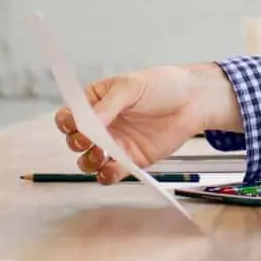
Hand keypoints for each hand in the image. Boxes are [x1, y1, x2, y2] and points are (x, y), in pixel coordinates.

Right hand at [53, 63, 241, 182]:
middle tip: (89, 140)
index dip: (67, 122)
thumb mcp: (131, 86)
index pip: (70, 115)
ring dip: (89, 162)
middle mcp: (102, 125)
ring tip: (101, 155)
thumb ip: (109, 105)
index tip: (74, 125)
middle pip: (76, 140)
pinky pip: (111, 172)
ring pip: (89, 160)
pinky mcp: (130, 159)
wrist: (193, 101)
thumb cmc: (162, 85)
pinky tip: (110, 170)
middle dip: (77, 143)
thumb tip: (88, 122)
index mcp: (96, 102)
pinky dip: (106, 175)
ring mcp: (115, 143)